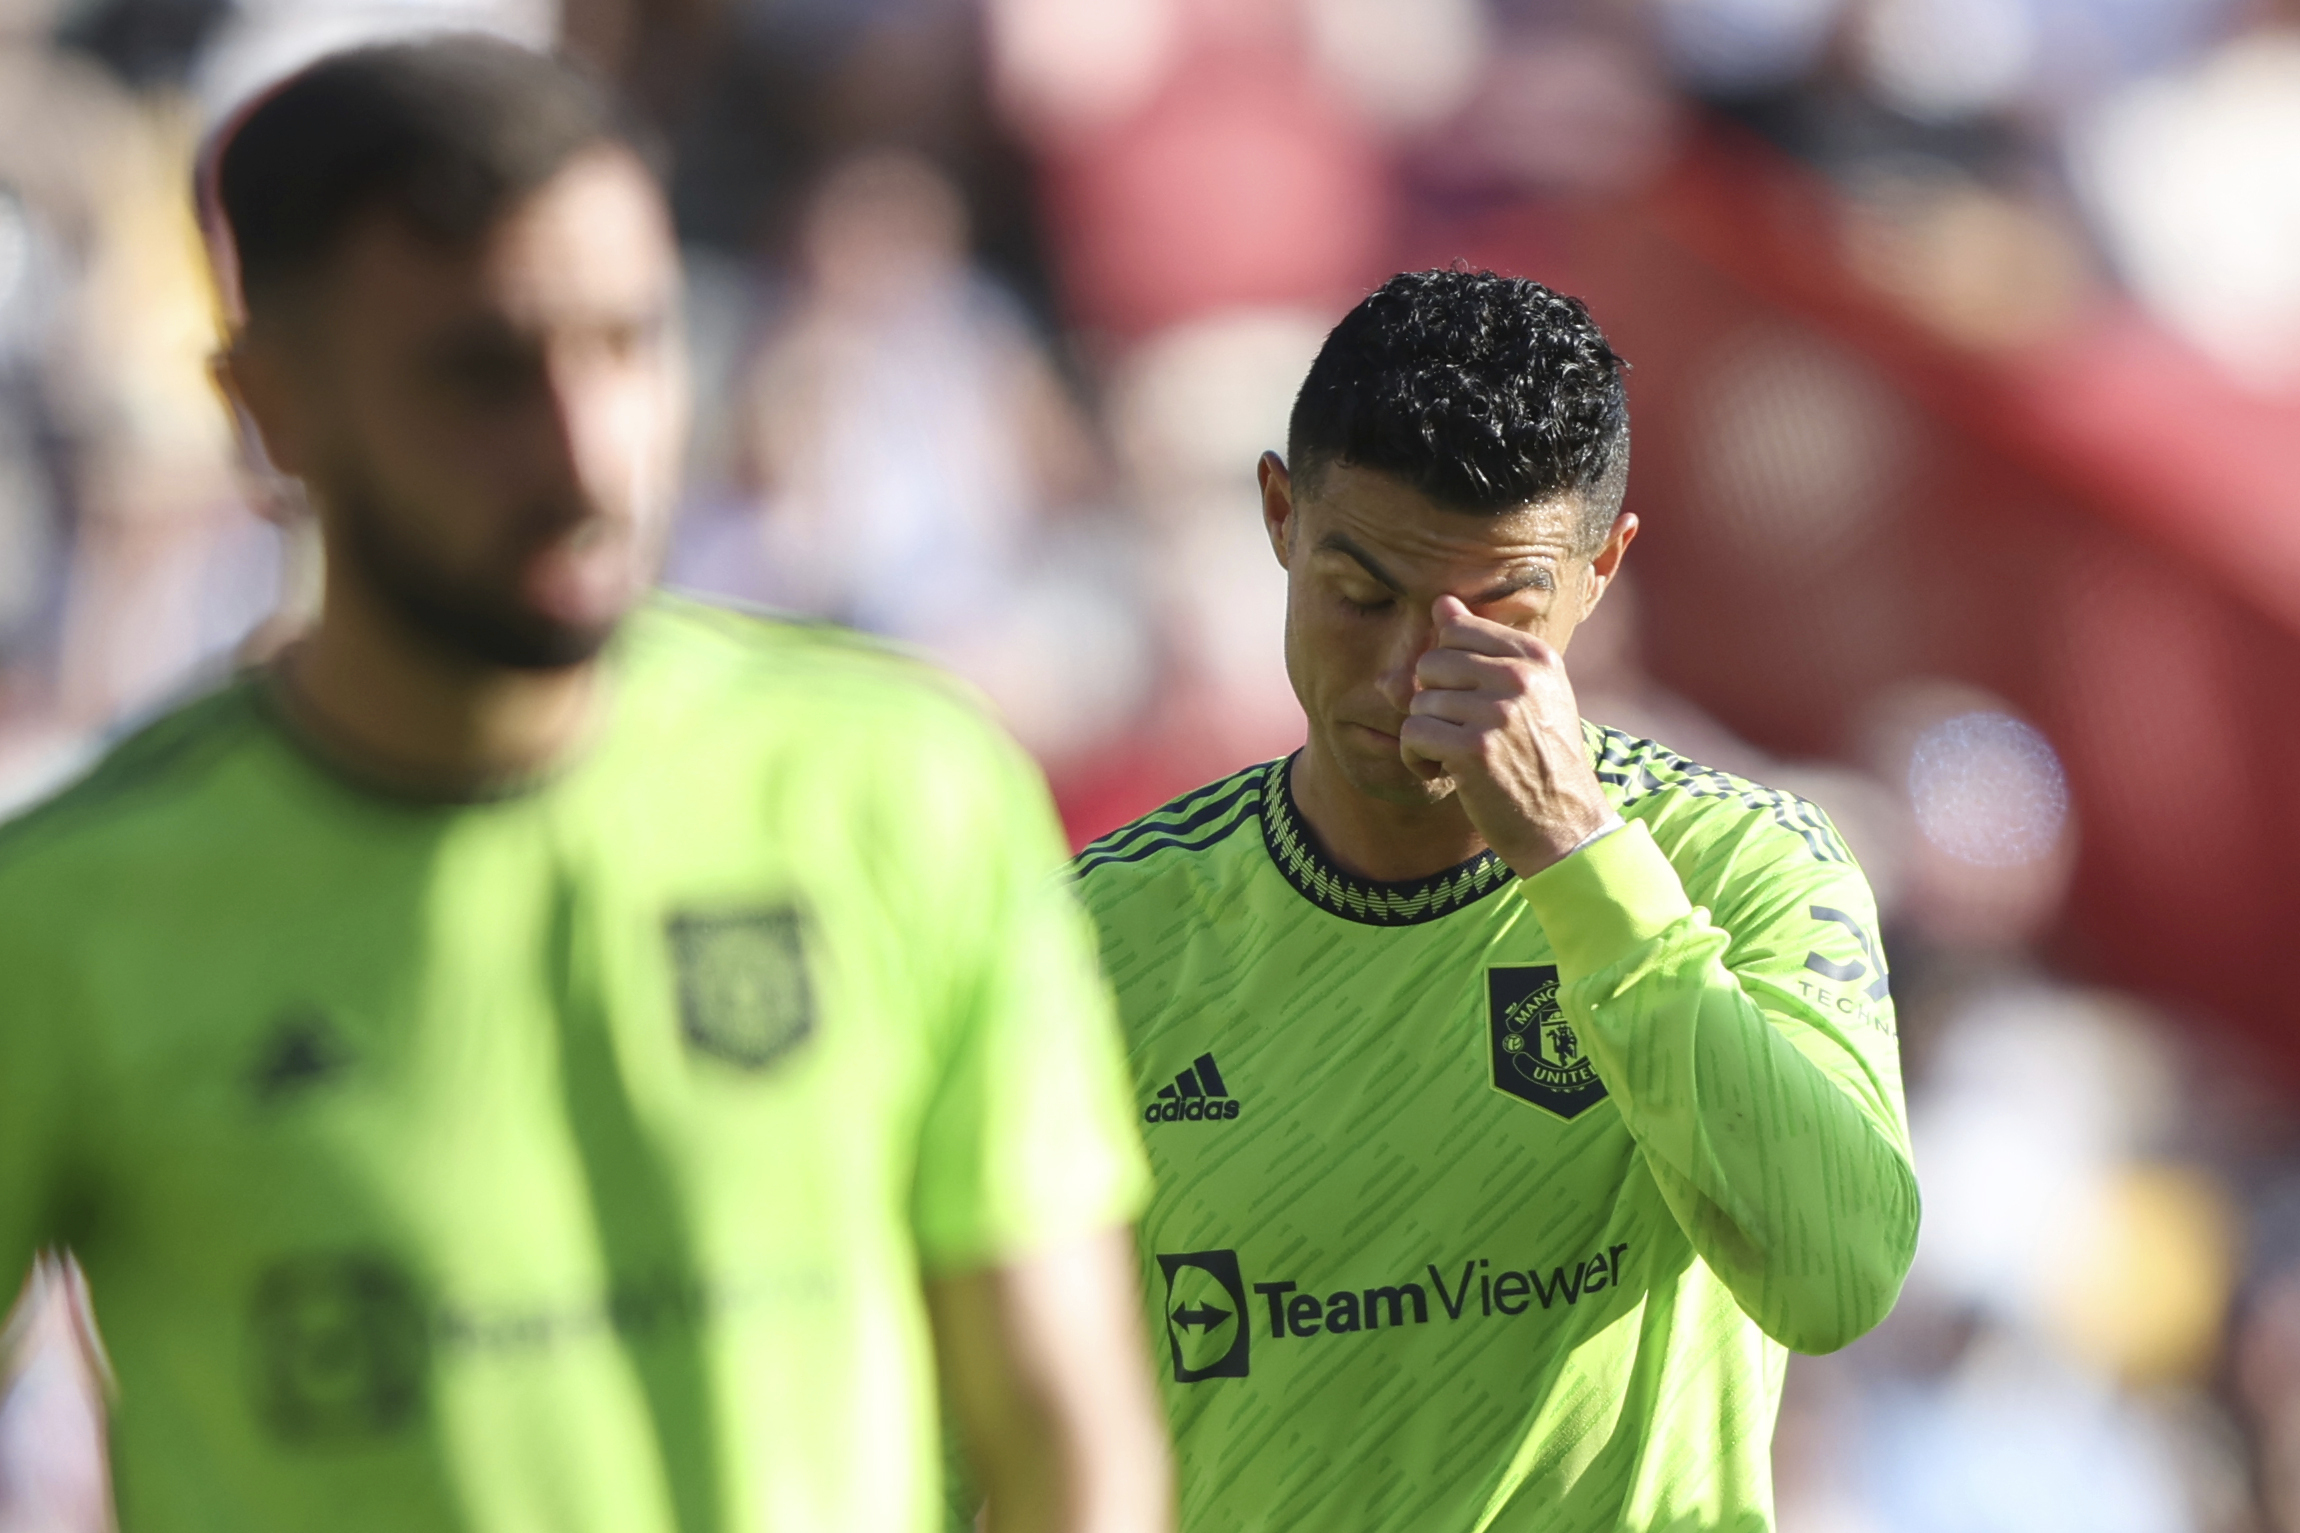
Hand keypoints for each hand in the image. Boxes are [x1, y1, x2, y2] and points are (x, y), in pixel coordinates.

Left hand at [1398, 595, 1612, 877]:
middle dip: (1433, 702)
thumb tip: (1441, 603)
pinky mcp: (1475, 750)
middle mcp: (1520, 678)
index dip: (1447, 670)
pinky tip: (1446, 773)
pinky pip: (1413, 733)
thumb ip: (1481, 649)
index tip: (1468, 700)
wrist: (1565, 824)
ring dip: (1427, 735)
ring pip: (1419, 701)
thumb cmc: (1539, 758)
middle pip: (1431, 663)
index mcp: (1536, 657)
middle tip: (1459, 733)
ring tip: (1458, 757)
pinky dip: (1417, 758)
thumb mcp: (1526, 696)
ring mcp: (1498, 712)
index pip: (1457, 630)